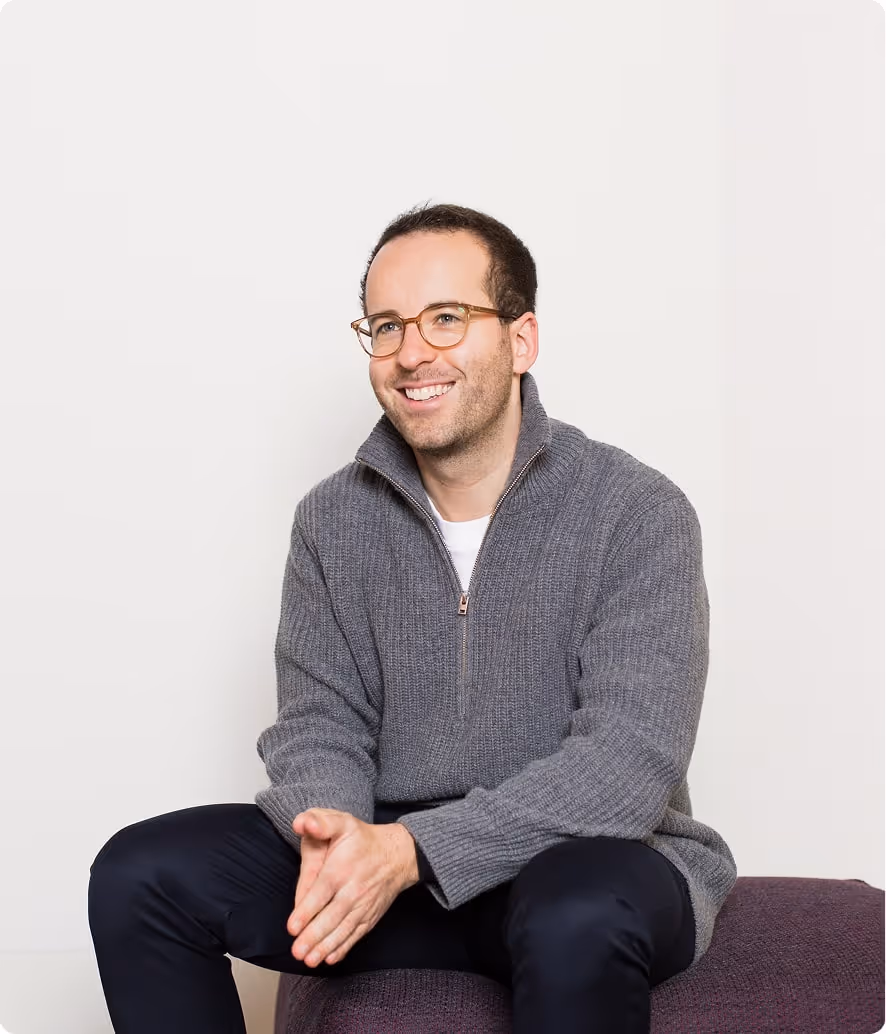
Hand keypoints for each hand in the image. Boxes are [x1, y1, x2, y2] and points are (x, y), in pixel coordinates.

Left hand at [288, 808, 418, 967]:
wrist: (398, 854)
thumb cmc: (363, 839)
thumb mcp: (342, 822)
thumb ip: (321, 821)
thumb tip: (303, 823)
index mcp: (342, 868)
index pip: (321, 892)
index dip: (307, 911)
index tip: (293, 927)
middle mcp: (354, 889)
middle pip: (332, 916)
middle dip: (314, 936)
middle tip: (297, 951)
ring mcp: (363, 905)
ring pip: (343, 929)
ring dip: (326, 946)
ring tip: (310, 960)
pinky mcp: (370, 916)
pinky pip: (357, 934)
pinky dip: (344, 947)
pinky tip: (331, 958)